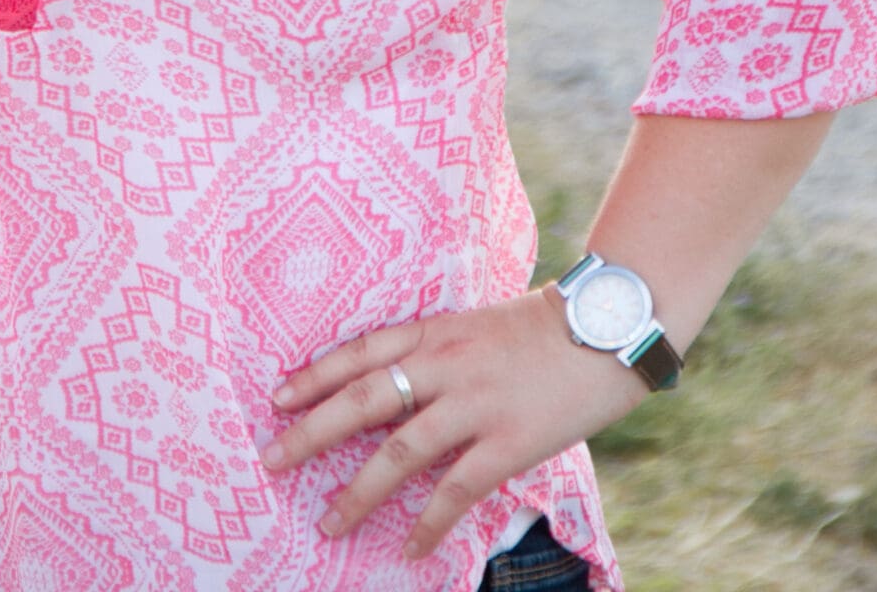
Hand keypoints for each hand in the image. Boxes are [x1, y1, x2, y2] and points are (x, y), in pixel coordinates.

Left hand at [262, 287, 648, 559]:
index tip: (277, 397)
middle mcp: (445, 365)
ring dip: (358, 492)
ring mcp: (475, 404)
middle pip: (363, 400)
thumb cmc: (540, 328)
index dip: (315, 375)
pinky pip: (457, 490)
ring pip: (399, 452)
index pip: (360, 352)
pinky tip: (411, 550)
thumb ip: (435, 354)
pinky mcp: (509, 442)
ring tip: (328, 523)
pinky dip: (429, 523)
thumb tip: (395, 389)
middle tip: (271, 459)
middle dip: (312, 431)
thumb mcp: (474, 325)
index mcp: (435, 332)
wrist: (605, 328)